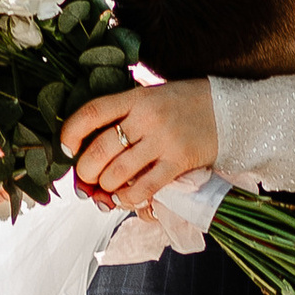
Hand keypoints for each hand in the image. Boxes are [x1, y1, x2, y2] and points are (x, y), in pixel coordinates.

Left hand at [61, 75, 217, 212]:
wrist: (229, 110)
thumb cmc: (184, 105)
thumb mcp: (152, 96)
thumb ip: (125, 114)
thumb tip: (91, 147)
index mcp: (136, 97)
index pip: (93, 112)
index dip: (71, 133)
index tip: (65, 149)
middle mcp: (147, 117)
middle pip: (100, 148)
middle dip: (85, 170)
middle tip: (85, 178)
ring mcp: (164, 140)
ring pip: (118, 172)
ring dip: (105, 186)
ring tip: (106, 188)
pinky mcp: (179, 161)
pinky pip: (145, 187)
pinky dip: (129, 197)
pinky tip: (123, 198)